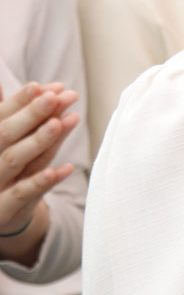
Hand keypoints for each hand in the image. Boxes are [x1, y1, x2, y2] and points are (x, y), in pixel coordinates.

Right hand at [0, 83, 79, 236]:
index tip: (41, 86)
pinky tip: (67, 168)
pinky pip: (23, 194)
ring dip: (38, 141)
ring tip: (61, 122)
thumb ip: (13, 115)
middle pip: (6, 135)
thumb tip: (23, 86)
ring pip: (14, 160)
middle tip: (56, 96)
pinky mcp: (4, 208)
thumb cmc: (4, 169)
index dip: (20, 101)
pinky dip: (43, 181)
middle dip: (31, 114)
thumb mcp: (6, 140)